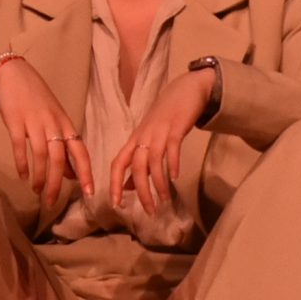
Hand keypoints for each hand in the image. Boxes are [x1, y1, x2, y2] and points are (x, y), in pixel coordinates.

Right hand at [0, 59, 94, 211]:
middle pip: (59, 159)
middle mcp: (53, 124)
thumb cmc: (36, 100)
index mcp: (66, 124)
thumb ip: (63, 146)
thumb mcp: (55, 120)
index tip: (89, 194)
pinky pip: (20, 146)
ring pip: (41, 155)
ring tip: (36, 191)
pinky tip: (22, 176)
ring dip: (39, 177)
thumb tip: (72, 175)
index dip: (86, 173)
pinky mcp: (15, 120)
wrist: (14, 73)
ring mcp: (34, 121)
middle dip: (57, 184)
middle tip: (51, 203)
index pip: (81, 152)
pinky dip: (22, 163)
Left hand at [108, 67, 216, 214]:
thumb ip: (138, 161)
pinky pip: (172, 148)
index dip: (114, 184)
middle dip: (141, 191)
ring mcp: (159, 131)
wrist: (186, 89)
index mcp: (134, 140)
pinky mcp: (176, 127)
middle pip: (137, 167)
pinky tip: (175, 176)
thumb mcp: (148, 138)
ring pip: (153, 161)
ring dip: (158, 183)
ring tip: (165, 199)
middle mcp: (143, 136)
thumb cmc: (166, 117)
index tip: (116, 204)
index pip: (118, 164)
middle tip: (150, 210)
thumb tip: (128, 187)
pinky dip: (172, 163)